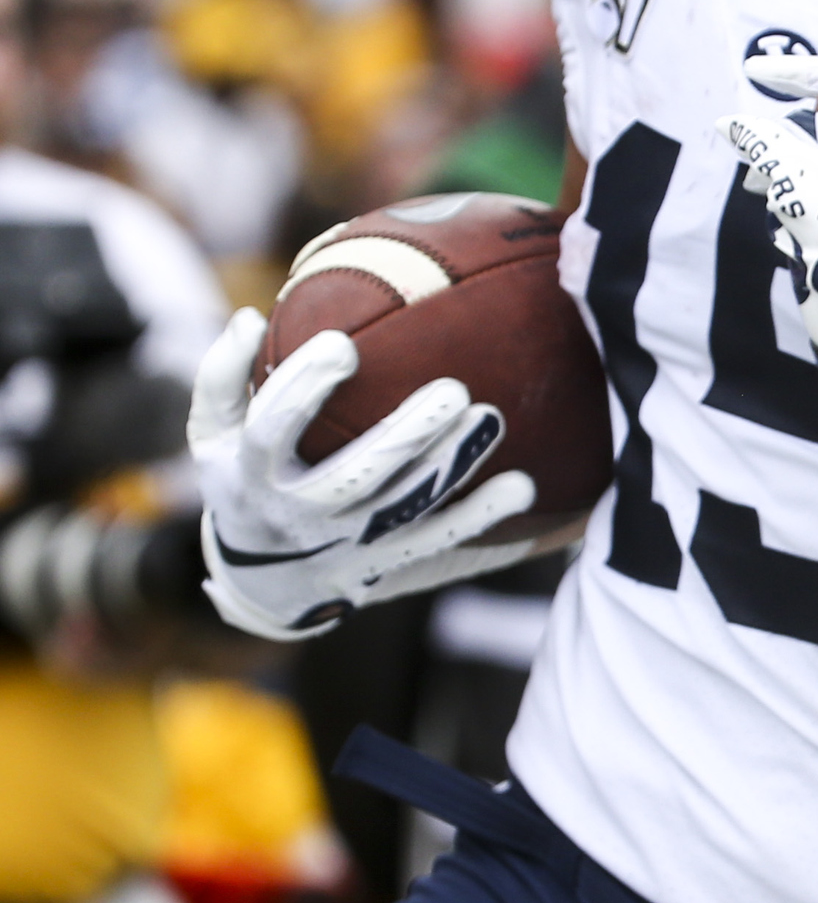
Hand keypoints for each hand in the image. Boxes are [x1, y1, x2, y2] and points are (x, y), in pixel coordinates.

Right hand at [190, 309, 536, 640]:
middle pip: (353, 477)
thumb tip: (248, 316)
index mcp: (252, 475)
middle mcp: (299, 515)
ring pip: (403, 506)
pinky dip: (480, 517)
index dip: (302, 389)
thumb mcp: (211, 438)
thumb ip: (222, 379)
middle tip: (454, 388)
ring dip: (450, 466)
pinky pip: (437, 541)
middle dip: (405, 435)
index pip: (271, 430)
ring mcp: (345, 544)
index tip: (343, 344)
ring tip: (490, 418)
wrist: (261, 585)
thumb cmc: (242, 485)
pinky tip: (522, 487)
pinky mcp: (385, 563)